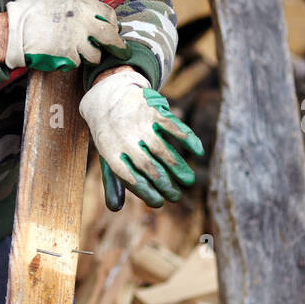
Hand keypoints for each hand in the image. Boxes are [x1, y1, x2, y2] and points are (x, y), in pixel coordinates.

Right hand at [4, 0, 131, 71]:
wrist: (14, 31)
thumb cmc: (32, 17)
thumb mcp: (59, 4)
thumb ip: (79, 11)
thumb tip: (95, 20)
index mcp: (79, 4)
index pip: (107, 14)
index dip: (112, 24)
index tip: (113, 30)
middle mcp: (80, 19)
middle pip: (109, 35)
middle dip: (116, 46)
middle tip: (120, 52)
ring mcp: (75, 38)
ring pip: (95, 54)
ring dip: (89, 57)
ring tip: (75, 52)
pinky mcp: (68, 54)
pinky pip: (77, 62)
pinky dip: (71, 61)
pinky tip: (60, 55)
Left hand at [79, 67, 203, 209]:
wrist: (107, 95)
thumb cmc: (110, 134)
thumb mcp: (106, 154)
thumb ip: (112, 181)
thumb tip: (115, 208)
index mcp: (110, 152)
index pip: (129, 177)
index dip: (145, 192)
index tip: (158, 203)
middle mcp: (124, 138)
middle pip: (148, 166)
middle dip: (165, 184)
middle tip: (176, 196)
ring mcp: (139, 123)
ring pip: (162, 149)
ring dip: (177, 167)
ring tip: (187, 181)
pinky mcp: (153, 110)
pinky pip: (172, 126)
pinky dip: (187, 138)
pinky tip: (198, 151)